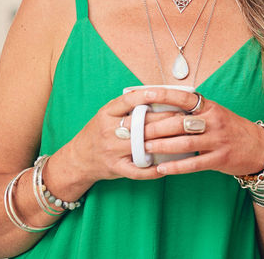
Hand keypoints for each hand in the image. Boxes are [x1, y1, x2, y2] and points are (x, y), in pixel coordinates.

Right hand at [53, 89, 191, 187]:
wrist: (78, 159)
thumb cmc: (98, 132)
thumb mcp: (106, 114)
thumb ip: (127, 106)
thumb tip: (157, 93)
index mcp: (107, 113)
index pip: (130, 100)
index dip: (149, 95)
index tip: (167, 93)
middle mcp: (109, 131)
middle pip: (142, 123)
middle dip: (167, 119)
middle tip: (186, 116)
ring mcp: (112, 150)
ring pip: (143, 144)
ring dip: (166, 141)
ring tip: (183, 137)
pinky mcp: (115, 168)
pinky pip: (138, 170)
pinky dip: (154, 170)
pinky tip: (168, 166)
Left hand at [137, 87, 263, 176]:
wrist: (258, 147)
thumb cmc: (230, 129)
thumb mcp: (215, 114)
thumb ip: (192, 112)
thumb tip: (160, 109)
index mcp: (210, 107)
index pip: (184, 98)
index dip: (163, 95)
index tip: (143, 94)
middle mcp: (214, 121)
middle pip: (179, 123)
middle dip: (154, 127)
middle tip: (134, 131)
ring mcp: (218, 140)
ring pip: (184, 143)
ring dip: (162, 146)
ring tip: (144, 148)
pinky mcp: (220, 159)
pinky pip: (194, 164)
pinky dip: (176, 167)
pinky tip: (162, 169)